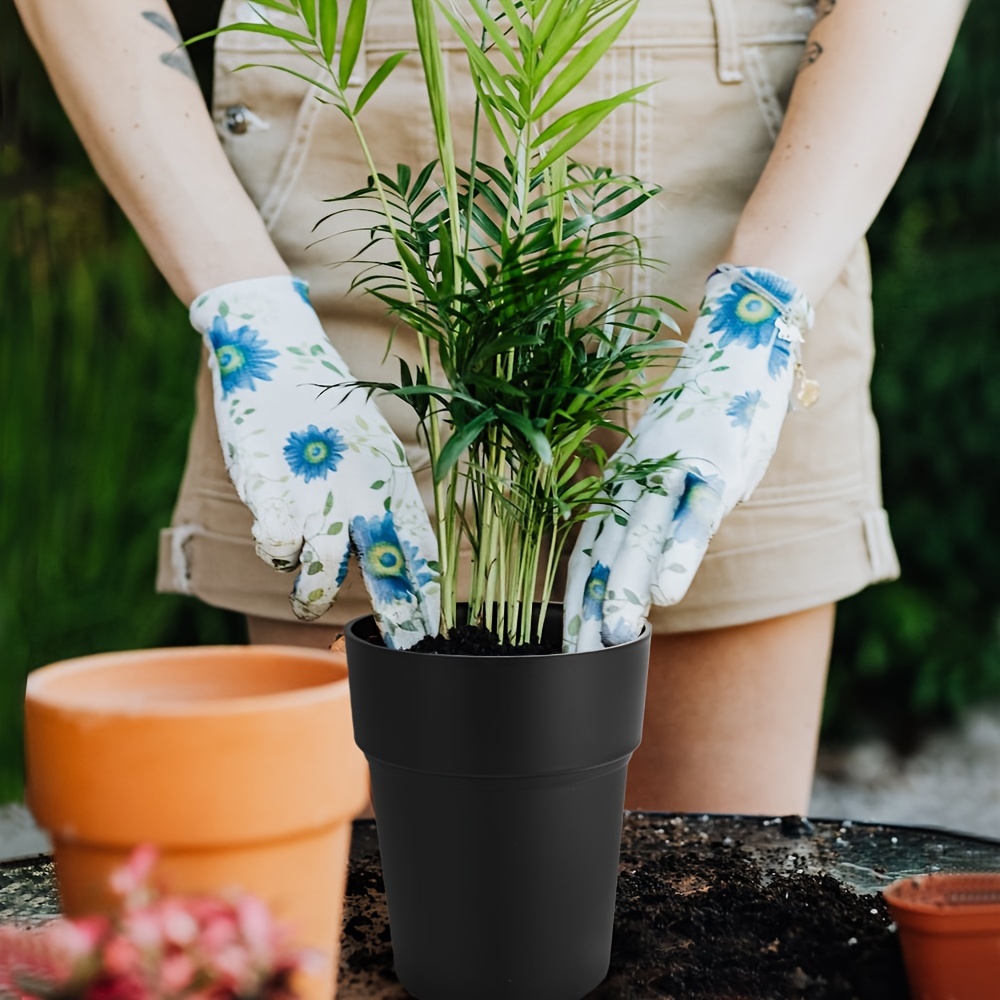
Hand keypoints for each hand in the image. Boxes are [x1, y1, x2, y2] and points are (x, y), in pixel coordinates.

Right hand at [190, 276, 438, 647]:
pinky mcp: (269, 486)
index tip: (438, 634)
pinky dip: (278, 552)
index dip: (429, 596)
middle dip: (399, 617)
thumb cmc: (324, 412)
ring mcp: (315, 490)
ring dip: (315, 596)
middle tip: (407, 649)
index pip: (421, 551)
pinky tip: (280, 546)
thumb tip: (397, 553)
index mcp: (392, 482)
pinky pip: (277, 543)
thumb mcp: (369, 452)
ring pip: (323, 570)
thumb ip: (379, 502)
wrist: (275, 352)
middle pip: (387, 568)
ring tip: (311, 605)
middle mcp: (361, 492)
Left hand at [563, 265, 814, 650]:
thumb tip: (643, 565)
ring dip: (626, 590)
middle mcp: (639, 480)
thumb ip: (652, 506)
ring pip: (642, 539)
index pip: (591, 551)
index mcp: (624, 482)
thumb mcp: (670, 462)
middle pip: (607, 554)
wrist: (740, 345)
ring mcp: (676, 472)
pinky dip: (677, 555)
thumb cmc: (707, 415)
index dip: (578, 599)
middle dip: (592, 609)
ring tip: (611, 637)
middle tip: (575, 659)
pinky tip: (666, 592)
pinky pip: (692, 517)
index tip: (568, 645)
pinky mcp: (715, 466)